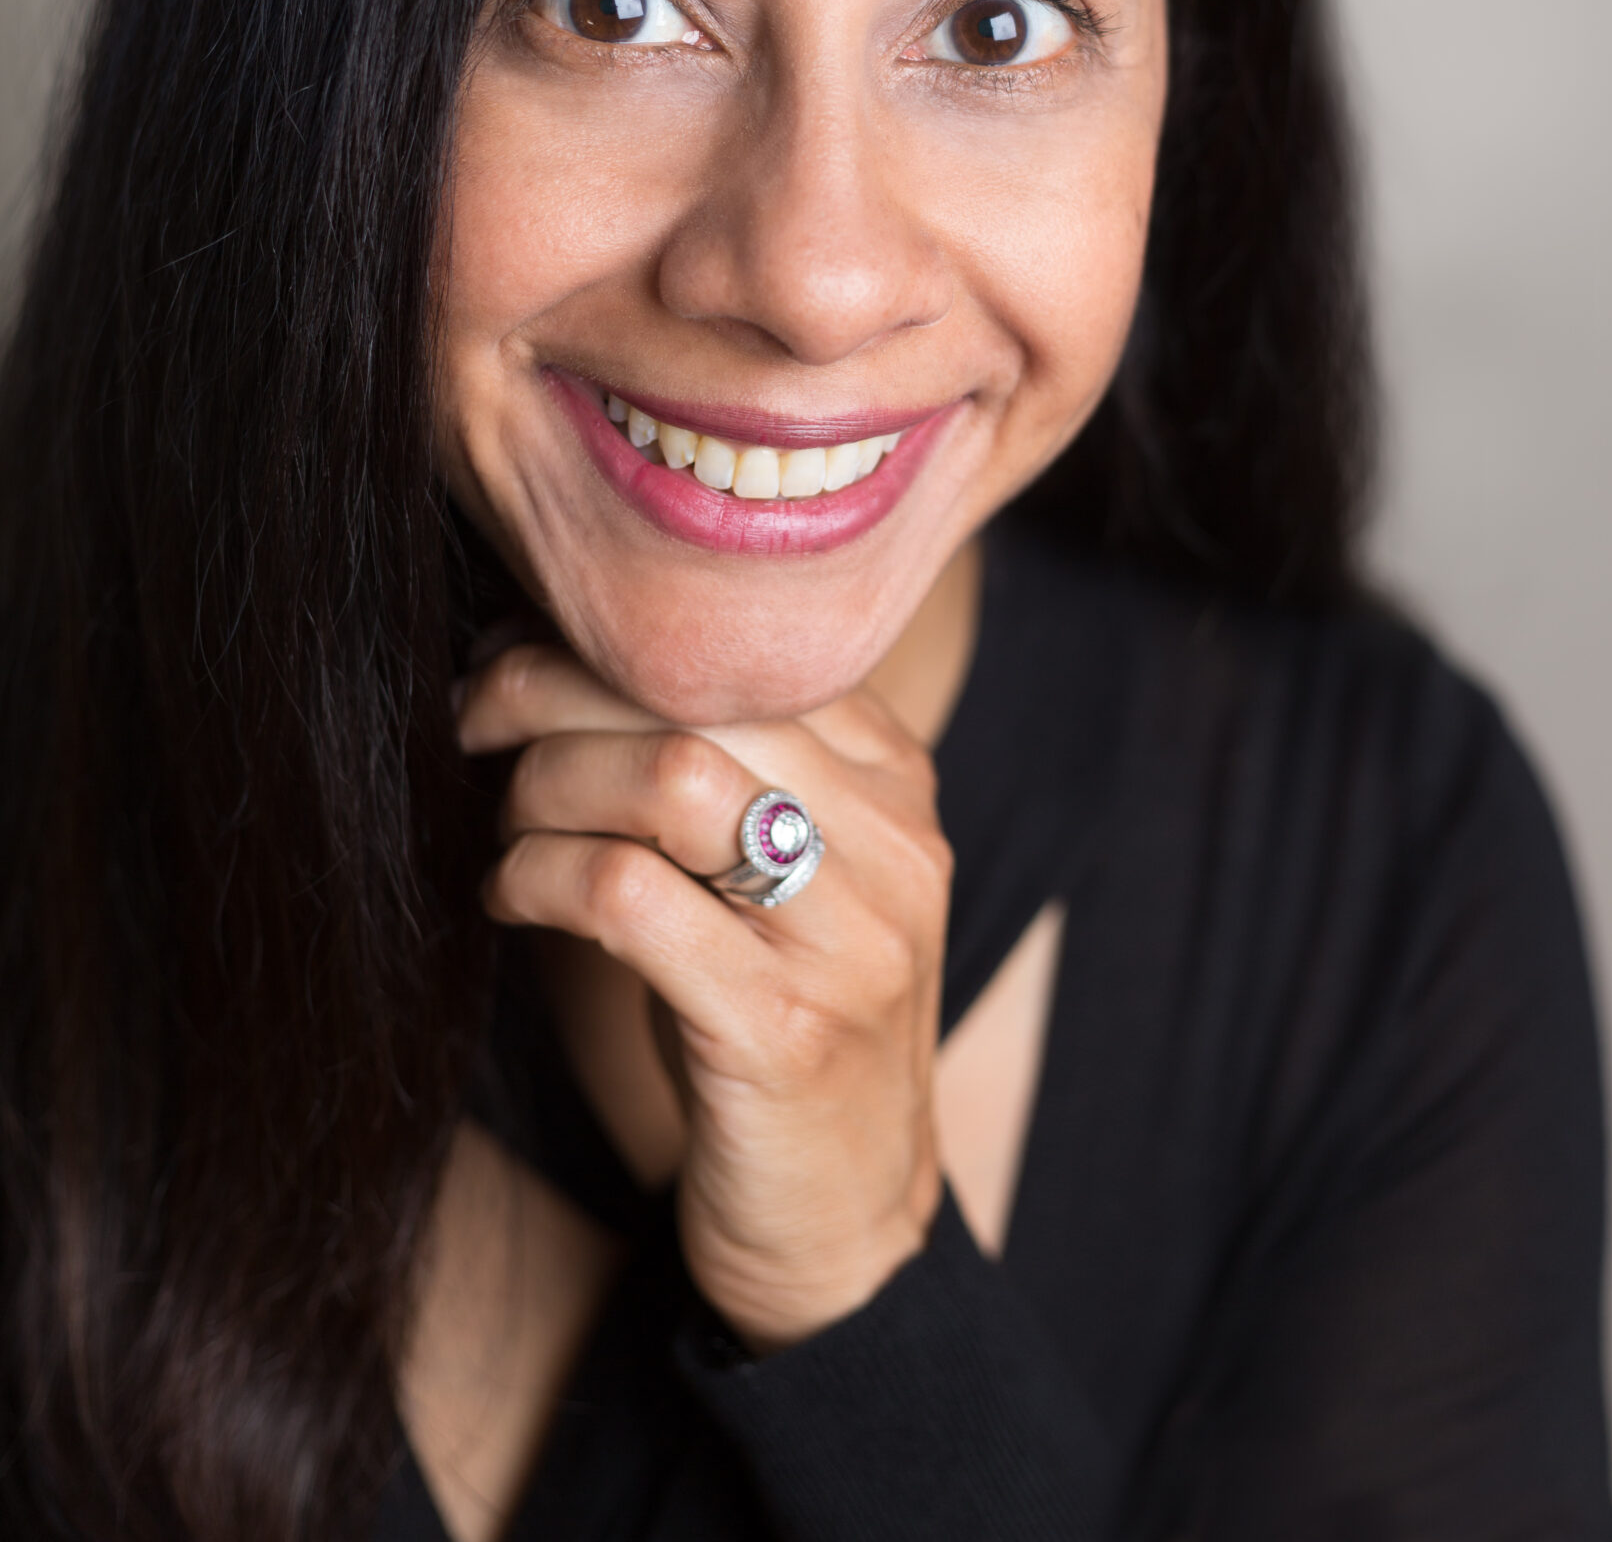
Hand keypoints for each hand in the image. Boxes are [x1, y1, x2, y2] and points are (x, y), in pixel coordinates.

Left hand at [457, 646, 951, 1349]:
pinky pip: (628, 898)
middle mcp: (892, 842)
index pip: (744, 648)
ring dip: (543, 783)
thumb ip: (722, 765)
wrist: (845, 1221)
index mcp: (896, 781)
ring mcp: (849, 936)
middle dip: (551, 686)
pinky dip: (539, 875)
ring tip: (500, 818)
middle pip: (699, 696)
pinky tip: (507, 896)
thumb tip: (545, 651)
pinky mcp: (782, 1029)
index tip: (515, 651)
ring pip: (666, 778)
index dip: (607, 636)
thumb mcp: (781, 873)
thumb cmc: (775, 1019)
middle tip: (469, 715)